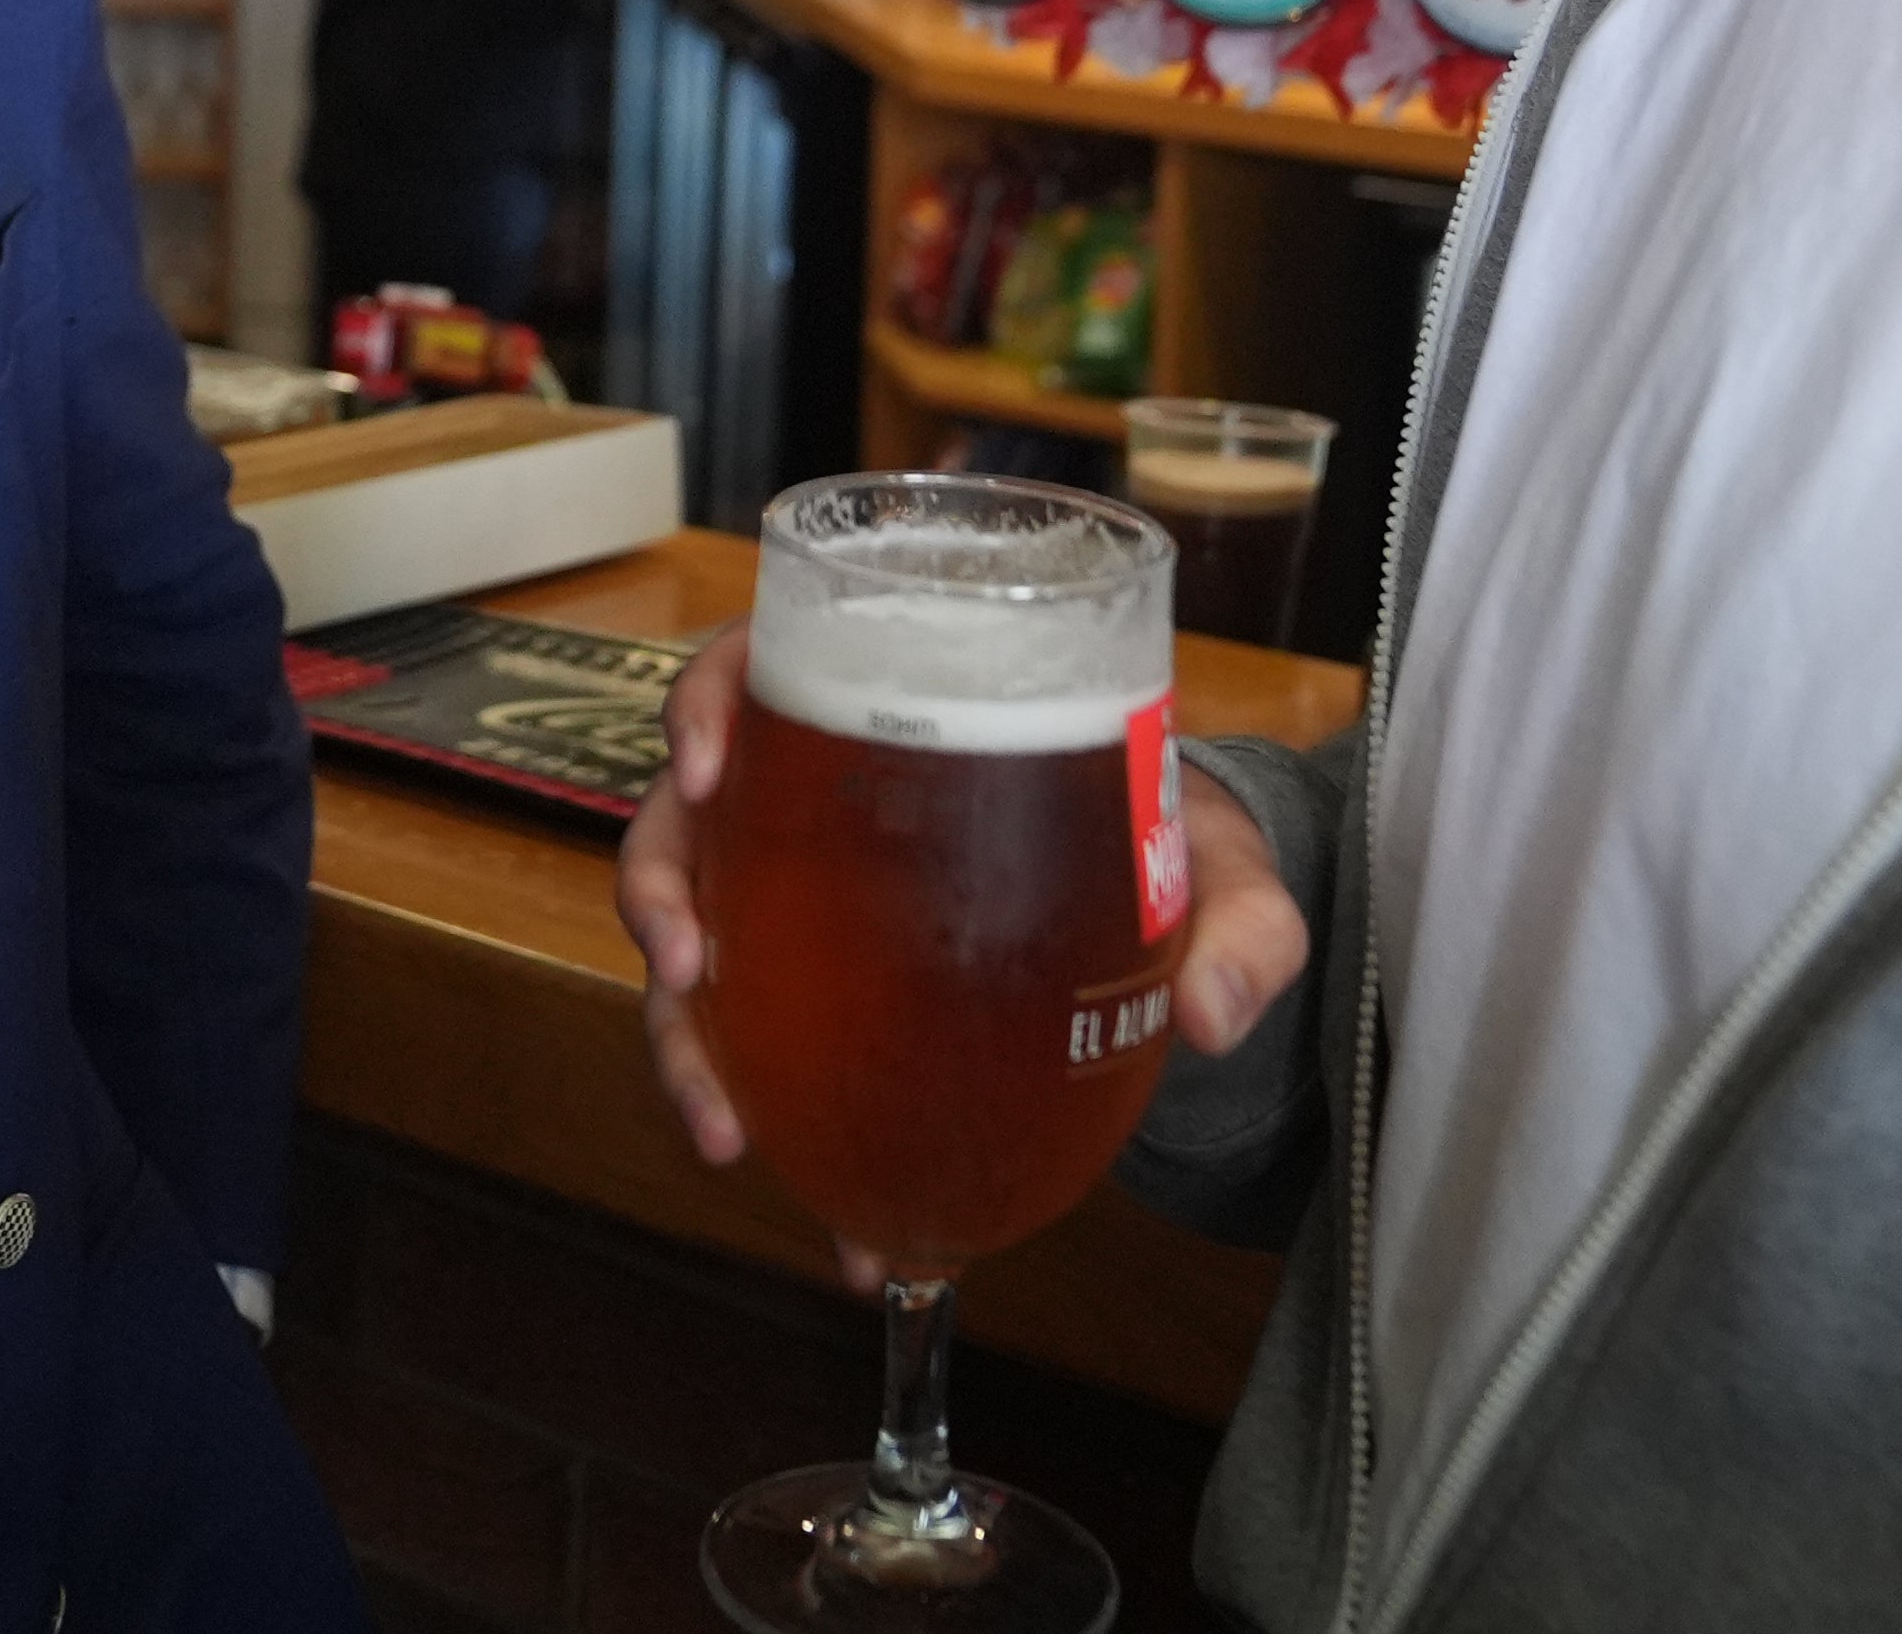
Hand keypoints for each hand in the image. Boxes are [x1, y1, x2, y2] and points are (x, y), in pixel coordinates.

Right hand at [615, 628, 1313, 1283]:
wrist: (1176, 935)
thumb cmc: (1173, 851)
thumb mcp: (1221, 867)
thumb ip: (1242, 926)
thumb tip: (1209, 1013)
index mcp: (903, 710)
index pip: (764, 666)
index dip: (707, 701)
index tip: (707, 762)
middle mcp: (822, 798)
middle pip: (689, 816)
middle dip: (659, 893)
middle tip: (684, 968)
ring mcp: (804, 901)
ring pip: (697, 948)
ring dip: (688, 1041)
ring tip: (726, 1134)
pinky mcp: (821, 999)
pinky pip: (765, 1057)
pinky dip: (794, 1145)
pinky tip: (846, 1236)